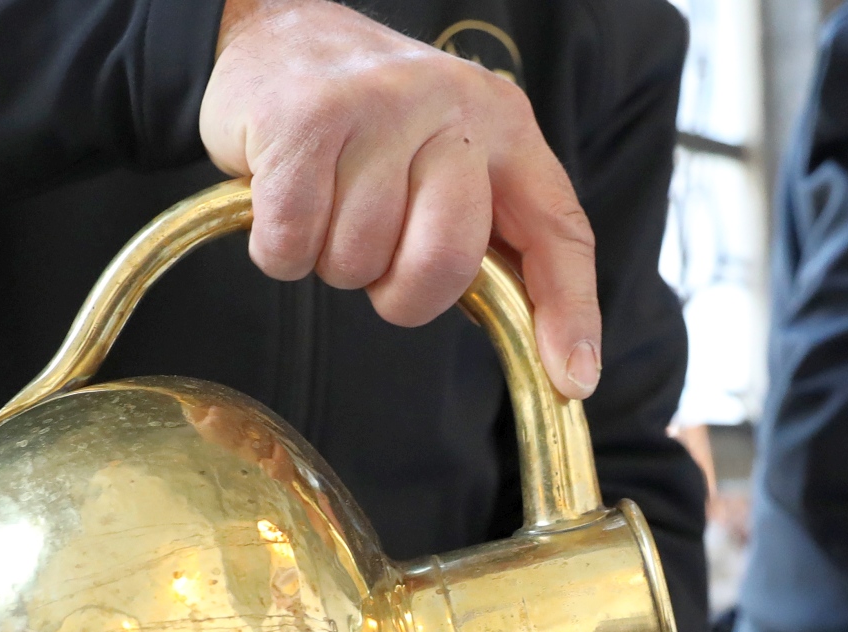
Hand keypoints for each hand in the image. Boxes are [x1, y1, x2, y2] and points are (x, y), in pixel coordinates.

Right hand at [203, 0, 602, 397]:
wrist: (276, 29)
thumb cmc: (365, 116)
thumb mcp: (446, 154)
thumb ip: (482, 225)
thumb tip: (530, 336)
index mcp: (503, 124)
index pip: (556, 230)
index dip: (569, 312)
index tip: (571, 380)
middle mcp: (452, 107)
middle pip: (447, 262)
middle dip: (402, 292)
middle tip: (374, 260)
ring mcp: (378, 109)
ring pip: (358, 261)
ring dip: (329, 258)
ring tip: (324, 200)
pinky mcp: (304, 123)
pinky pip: (294, 245)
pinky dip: (279, 250)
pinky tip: (278, 201)